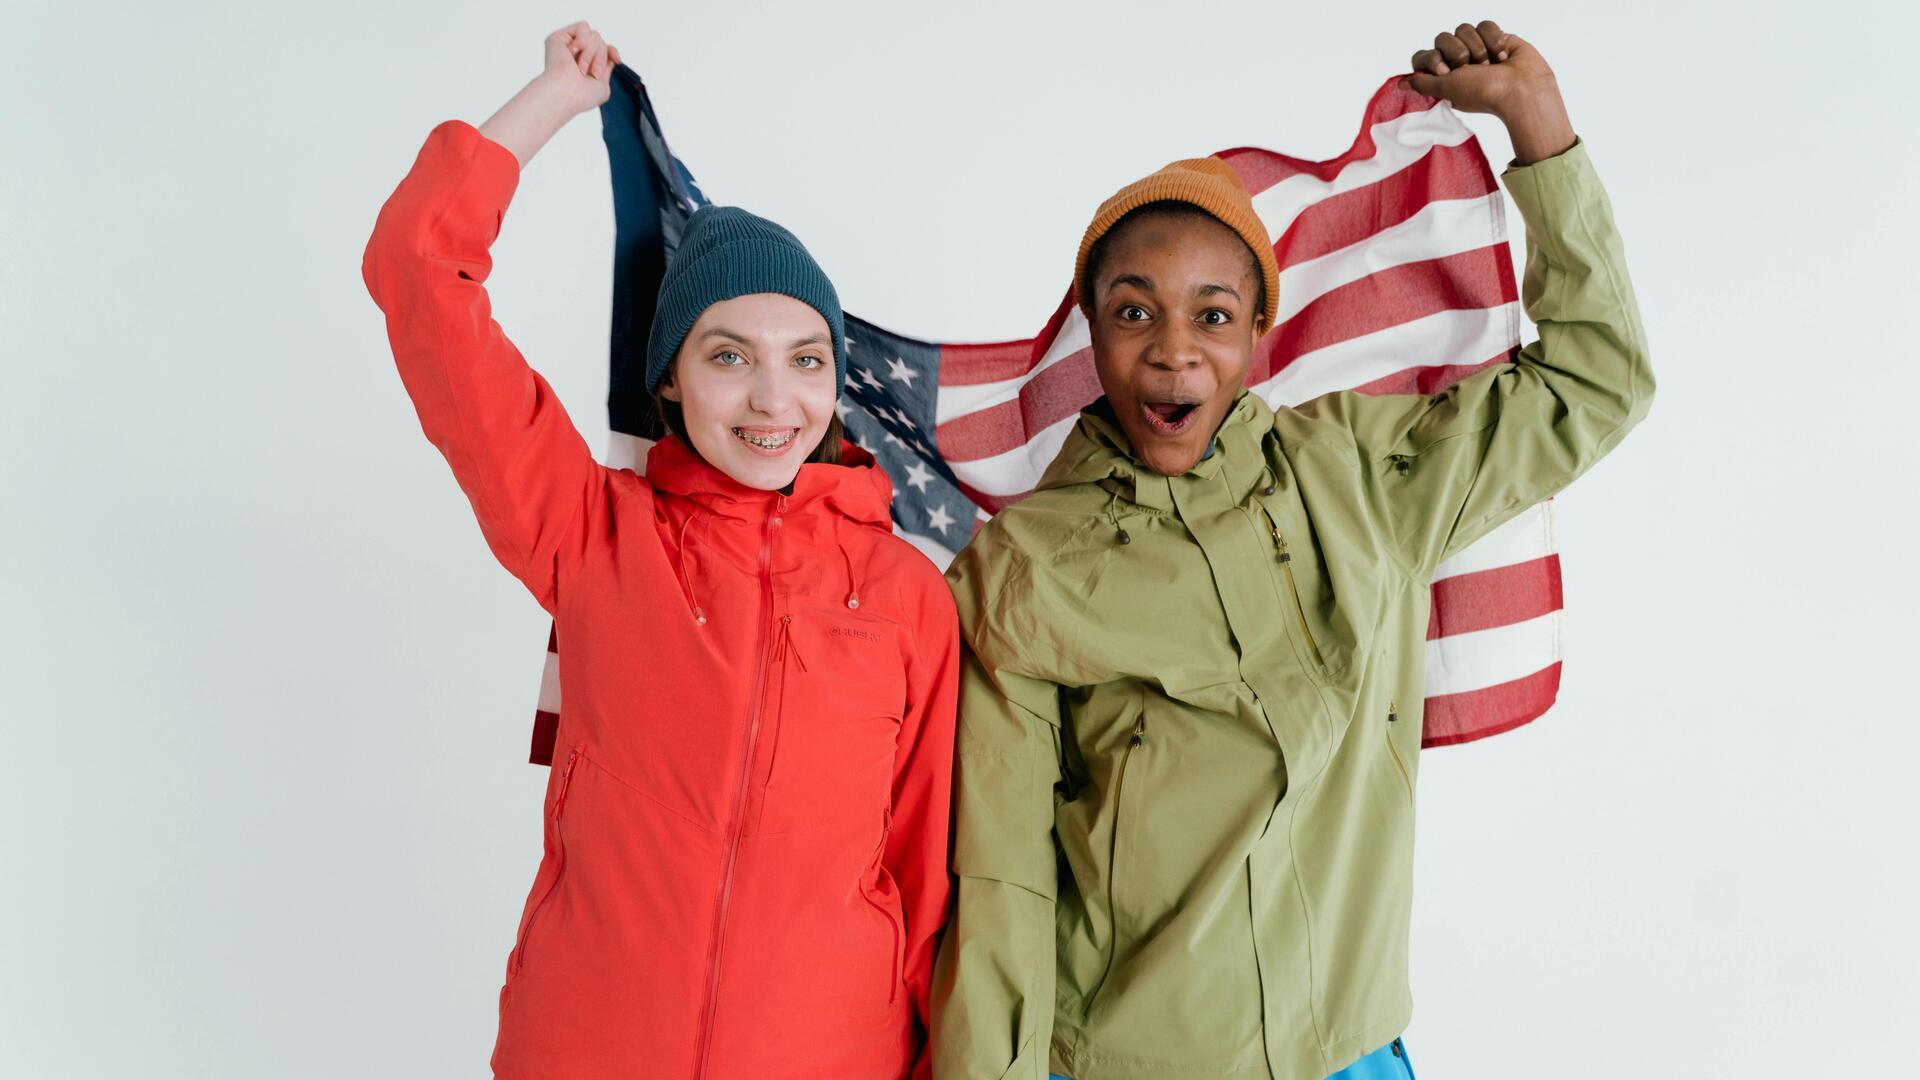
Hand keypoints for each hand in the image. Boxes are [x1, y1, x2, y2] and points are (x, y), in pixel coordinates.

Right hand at [538, 21, 621, 114]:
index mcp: (585, 65)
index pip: (602, 49)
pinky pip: (583, 27)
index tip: (617, 61)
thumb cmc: (583, 95)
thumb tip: (610, 55)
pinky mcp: (559, 37)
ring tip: (581, 69)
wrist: (567, 92)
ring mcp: (567, 46)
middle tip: (594, 74)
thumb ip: (606, 68)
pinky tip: (573, 52)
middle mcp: (575, 55)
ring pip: (593, 35)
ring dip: (592, 53)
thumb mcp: (603, 85)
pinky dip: (583, 39)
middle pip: (600, 42)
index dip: (611, 51)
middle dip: (601, 58)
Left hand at [1402, 21, 1573, 164]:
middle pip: (1444, 38)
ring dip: (1479, 47)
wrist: (1521, 88)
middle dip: (1458, 52)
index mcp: (1445, 76)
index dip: (1434, 59)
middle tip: (1471, 67)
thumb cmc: (1484, 93)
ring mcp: (1478, 49)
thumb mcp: (1446, 89)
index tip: (1445, 71)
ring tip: (1490, 64)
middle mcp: (1459, 62)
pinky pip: (1485, 25)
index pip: (1425, 55)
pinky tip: (1503, 56)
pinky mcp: (1497, 38)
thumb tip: (1401, 83)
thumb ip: (1423, 84)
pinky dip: (1495, 39)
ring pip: (1465, 29)